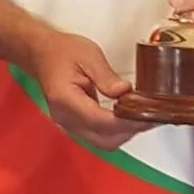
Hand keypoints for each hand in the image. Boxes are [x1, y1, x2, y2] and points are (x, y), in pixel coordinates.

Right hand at [27, 30, 148, 150]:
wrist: (42, 55)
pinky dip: (115, 130)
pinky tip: (128, 117)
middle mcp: (65, 118)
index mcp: (66, 100)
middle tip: (150, 116)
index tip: (146, 115)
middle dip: (129, 131)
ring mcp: (68, 123)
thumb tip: (126, 92)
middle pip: (103, 139)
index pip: (100, 121)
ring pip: (101, 141)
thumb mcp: (88, 55)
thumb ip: (107, 76)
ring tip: (143, 116)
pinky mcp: (74, 123)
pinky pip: (97, 135)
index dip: (125, 122)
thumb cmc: (62, 52)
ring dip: (124, 133)